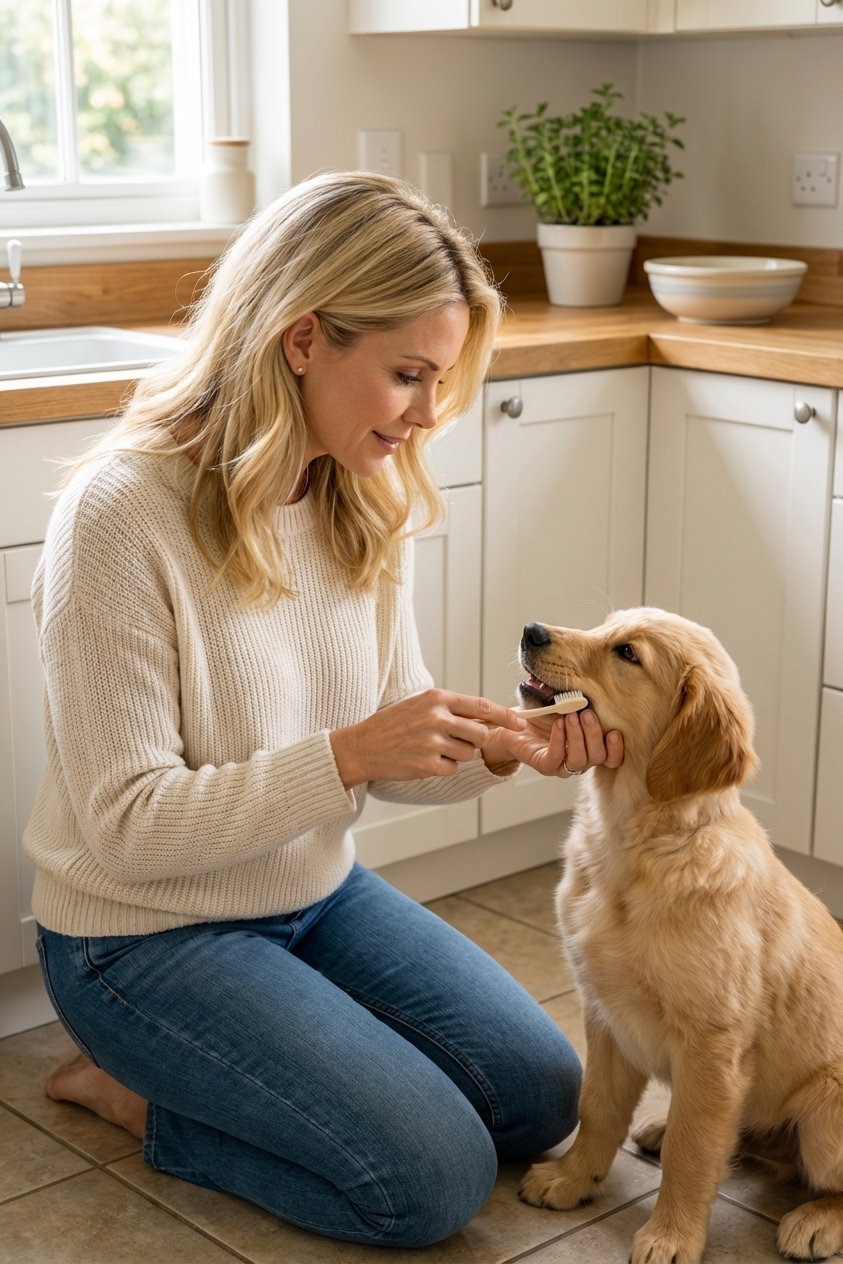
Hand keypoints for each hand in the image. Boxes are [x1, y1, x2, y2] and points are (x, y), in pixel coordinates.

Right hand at [329, 689, 527, 788]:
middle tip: (456, 740)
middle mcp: (437, 718)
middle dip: (475, 741)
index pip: (482, 707)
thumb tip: (486, 717)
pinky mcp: (428, 765)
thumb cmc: (392, 724)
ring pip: (467, 754)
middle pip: (480, 734)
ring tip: (430, 748)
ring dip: (455, 755)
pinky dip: (442, 767)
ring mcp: (433, 742)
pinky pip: (452, 769)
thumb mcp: (420, 704)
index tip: (521, 724)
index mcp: (438, 699)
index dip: (506, 717)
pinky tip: (423, 759)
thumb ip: (451, 708)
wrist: (362, 746)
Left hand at [481, 708, 623, 778]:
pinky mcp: (544, 765)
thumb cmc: (541, 715)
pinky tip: (558, 724)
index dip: (616, 749)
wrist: (512, 724)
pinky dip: (559, 740)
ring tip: (570, 716)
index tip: (616, 732)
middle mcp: (578, 760)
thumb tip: (591, 685)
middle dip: (594, 734)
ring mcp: (561, 766)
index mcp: (588, 748)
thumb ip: (578, 701)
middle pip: (598, 757)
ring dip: (577, 737)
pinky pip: (556, 758)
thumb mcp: (563, 705)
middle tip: (586, 713)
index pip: (611, 759)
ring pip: (580, 761)